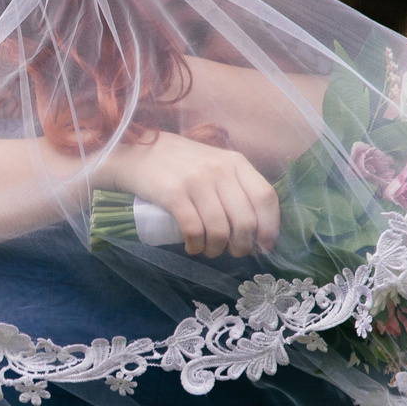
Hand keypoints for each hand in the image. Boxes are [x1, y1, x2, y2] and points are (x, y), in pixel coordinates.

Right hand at [99, 131, 280, 257]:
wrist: (137, 153)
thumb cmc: (181, 164)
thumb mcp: (215, 164)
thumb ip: (235, 186)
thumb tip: (256, 229)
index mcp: (235, 162)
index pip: (265, 197)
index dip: (269, 227)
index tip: (264, 245)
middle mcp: (219, 170)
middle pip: (244, 220)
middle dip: (242, 246)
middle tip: (232, 252)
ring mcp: (196, 181)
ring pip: (220, 229)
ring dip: (217, 249)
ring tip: (209, 250)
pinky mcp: (172, 194)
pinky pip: (194, 229)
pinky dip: (196, 245)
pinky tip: (193, 247)